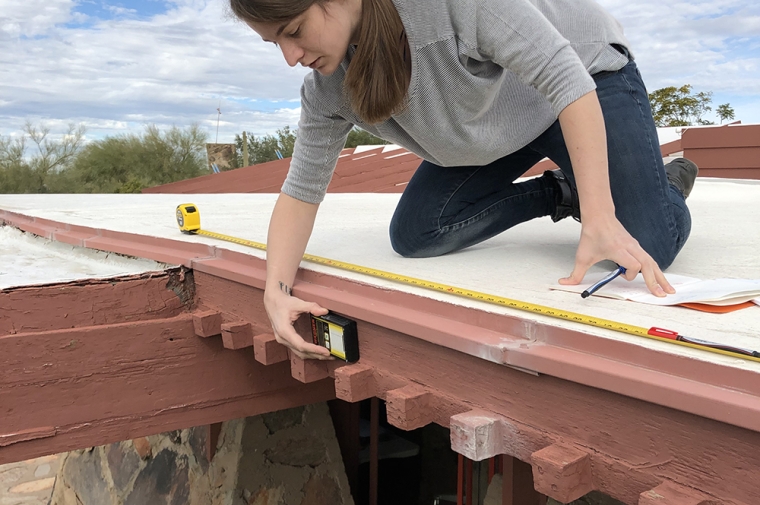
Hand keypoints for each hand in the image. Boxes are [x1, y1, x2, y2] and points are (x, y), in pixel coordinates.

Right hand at [263, 289, 332, 359]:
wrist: (272, 302)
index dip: (314, 350)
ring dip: (314, 355)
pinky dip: (309, 351)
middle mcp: (283, 339)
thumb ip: (311, 307)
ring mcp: (284, 341)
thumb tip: (324, 311)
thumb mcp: (297, 303)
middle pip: (301, 352)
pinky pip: (298, 350)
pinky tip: (318, 350)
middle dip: (317, 355)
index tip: (326, 351)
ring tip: (327, 355)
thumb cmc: (282, 303)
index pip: (301, 345)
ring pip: (300, 353)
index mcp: (284, 331)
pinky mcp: (286, 340)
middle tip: (332, 356)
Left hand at [559, 216, 675, 296]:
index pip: (633, 264)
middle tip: (661, 295)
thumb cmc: (593, 234)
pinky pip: (650, 259)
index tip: (621, 276)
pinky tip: (661, 279)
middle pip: (648, 265)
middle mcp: (631, 247)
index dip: (630, 273)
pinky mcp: (637, 246)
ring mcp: (636, 246)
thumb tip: (564, 283)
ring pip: (652, 263)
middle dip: (655, 281)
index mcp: (619, 249)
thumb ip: (575, 273)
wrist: (599, 216)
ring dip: (661, 277)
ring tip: (669, 290)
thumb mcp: (582, 256)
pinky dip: (656, 270)